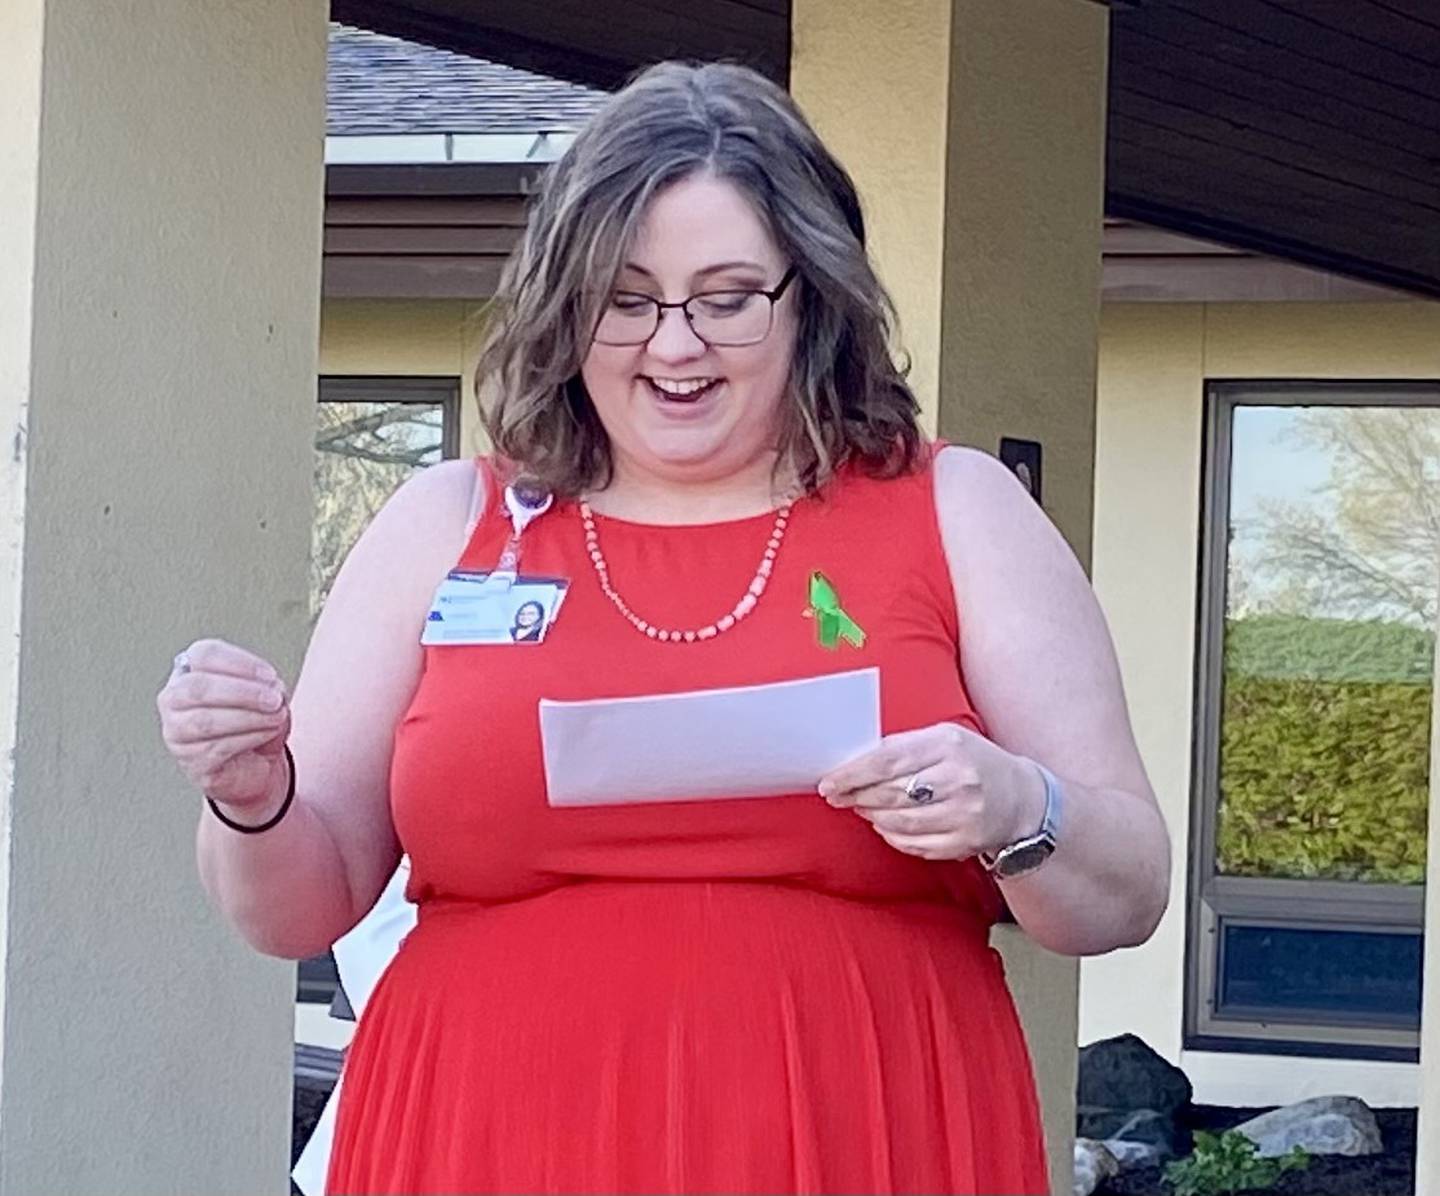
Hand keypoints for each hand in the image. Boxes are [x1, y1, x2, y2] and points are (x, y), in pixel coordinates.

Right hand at [157, 638, 290, 813]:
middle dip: (242, 692)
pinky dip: (250, 737)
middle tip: (274, 699)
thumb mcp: (267, 696)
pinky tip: (267, 733)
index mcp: (191, 670)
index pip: (204, 655)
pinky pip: (217, 747)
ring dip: (249, 717)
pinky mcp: (190, 761)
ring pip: (205, 720)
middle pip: (197, 688)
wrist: (256, 767)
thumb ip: (267, 687)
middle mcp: (174, 699)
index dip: (239, 663)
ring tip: (276, 717)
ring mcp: (177, 732)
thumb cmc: (255, 723)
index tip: (270, 675)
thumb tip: (271, 688)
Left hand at [818, 723, 1045, 861]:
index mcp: (949, 745)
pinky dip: (892, 836)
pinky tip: (885, 825)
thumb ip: (905, 746)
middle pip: (890, 793)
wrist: (1024, 799)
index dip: (853, 774)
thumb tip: (856, 761)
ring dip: (872, 816)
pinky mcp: (965, 842)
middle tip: (838, 796)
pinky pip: (915, 844)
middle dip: (857, 796)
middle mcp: (958, 779)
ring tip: (861, 808)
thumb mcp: (945, 738)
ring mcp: (964, 814)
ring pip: (899, 821)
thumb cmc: (974, 762)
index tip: (829, 782)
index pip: (888, 760)